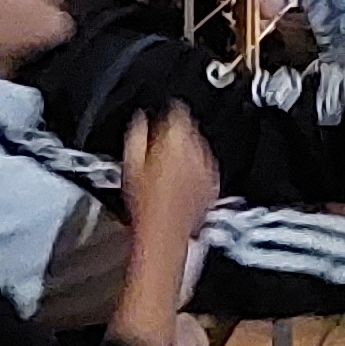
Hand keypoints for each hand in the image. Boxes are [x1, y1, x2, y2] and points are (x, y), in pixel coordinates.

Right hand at [123, 104, 219, 252]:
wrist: (164, 234)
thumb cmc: (146, 205)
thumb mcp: (131, 163)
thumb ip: (137, 133)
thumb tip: (141, 119)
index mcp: (174, 140)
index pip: (178, 111)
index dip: (168, 112)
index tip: (162, 116)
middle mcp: (196, 150)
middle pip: (190, 127)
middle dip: (177, 132)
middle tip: (161, 145)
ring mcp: (207, 167)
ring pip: (199, 146)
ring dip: (187, 150)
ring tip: (170, 167)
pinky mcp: (213, 183)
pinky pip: (206, 167)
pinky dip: (196, 169)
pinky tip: (182, 181)